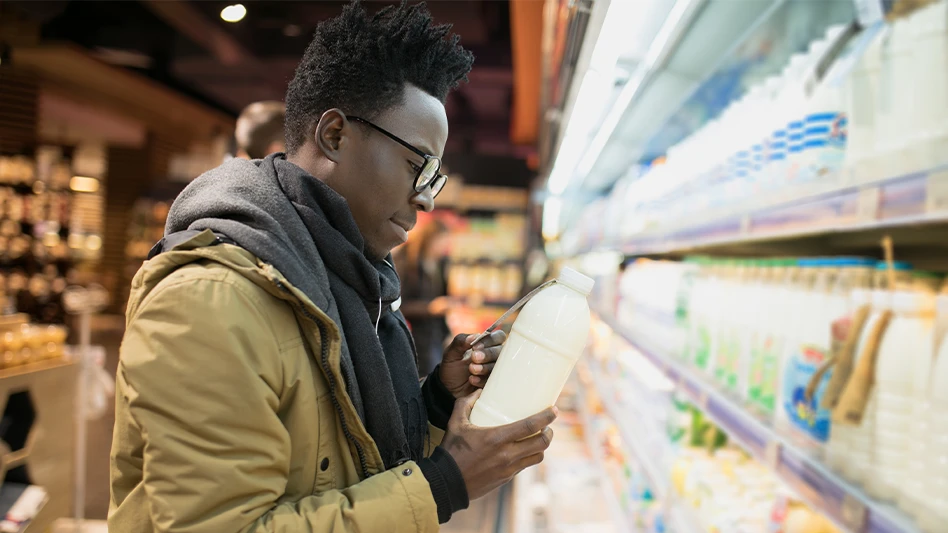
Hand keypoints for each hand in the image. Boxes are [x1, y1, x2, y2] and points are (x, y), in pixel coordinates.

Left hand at [439, 331, 505, 398]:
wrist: (448, 388)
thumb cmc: (452, 367)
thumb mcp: (451, 354)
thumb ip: (460, 342)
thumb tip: (473, 336)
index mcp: (486, 344)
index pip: (498, 336)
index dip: (490, 340)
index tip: (475, 346)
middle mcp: (493, 356)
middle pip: (501, 351)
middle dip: (488, 354)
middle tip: (474, 357)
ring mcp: (494, 370)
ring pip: (498, 366)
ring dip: (485, 367)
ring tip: (472, 369)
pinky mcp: (493, 383)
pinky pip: (493, 380)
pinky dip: (482, 379)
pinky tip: (472, 380)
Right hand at [441, 390, 556, 499]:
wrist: (447, 483)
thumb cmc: (451, 451)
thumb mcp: (455, 423)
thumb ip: (465, 403)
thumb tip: (478, 391)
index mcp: (497, 438)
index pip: (530, 426)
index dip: (546, 417)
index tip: (554, 409)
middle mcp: (507, 454)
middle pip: (541, 443)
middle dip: (549, 433)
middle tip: (548, 425)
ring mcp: (509, 468)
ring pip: (537, 457)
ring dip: (542, 446)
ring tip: (539, 438)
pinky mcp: (507, 478)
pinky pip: (525, 466)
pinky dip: (528, 457)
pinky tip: (523, 450)